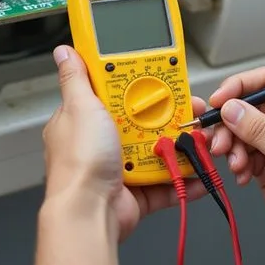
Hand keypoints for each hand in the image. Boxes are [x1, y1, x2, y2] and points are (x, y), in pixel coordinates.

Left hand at [42, 45, 207, 240]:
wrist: (90, 213)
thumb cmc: (80, 162)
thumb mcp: (80, 108)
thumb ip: (76, 78)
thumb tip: (65, 52)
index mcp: (85, 120)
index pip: (115, 94)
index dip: (140, 85)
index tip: (163, 80)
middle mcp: (102, 144)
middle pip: (144, 122)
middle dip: (170, 117)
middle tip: (190, 111)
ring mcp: (120, 168)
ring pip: (159, 150)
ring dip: (181, 147)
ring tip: (199, 140)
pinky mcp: (137, 192)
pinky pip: (167, 183)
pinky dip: (185, 179)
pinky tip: (200, 172)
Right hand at [208, 67, 264, 264]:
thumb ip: (259, 130)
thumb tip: (231, 108)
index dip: (240, 87)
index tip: (218, 101)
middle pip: (252, 106)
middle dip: (232, 123)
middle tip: (219, 141)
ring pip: (244, 131)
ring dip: (233, 146)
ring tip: (235, 163)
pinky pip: (245, 154)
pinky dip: (238, 162)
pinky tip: (242, 175)